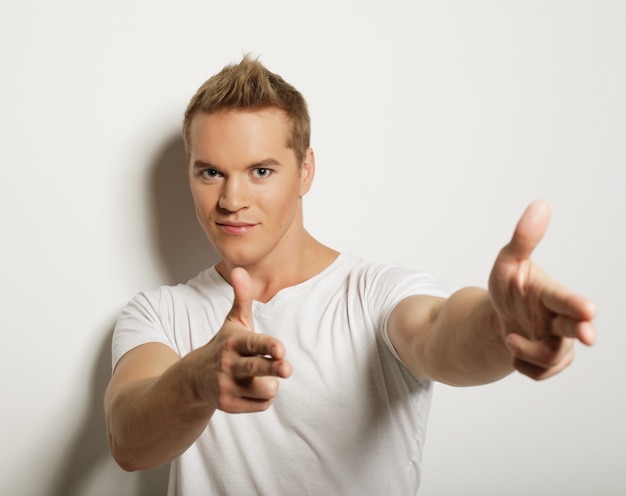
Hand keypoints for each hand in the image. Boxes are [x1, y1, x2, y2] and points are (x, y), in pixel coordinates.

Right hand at [194, 267, 291, 411]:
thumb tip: (239, 270)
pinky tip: (251, 389)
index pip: (253, 344)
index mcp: (234, 342)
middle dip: (273, 368)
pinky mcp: (229, 405)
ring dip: (271, 383)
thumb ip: (242, 297)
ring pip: (265, 389)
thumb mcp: (233, 321)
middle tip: (286, 368)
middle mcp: (229, 364)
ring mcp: (227, 386)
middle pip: (257, 368)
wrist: (194, 378)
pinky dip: (263, 398)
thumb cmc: (224, 345)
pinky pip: (262, 404)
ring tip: (260, 376)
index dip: (268, 346)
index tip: (280, 349)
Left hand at [488, 201, 595, 379]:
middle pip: (574, 329)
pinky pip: (537, 372)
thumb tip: (540, 205)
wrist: (500, 316)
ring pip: (550, 357)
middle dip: (581, 331)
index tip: (588, 309)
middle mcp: (560, 319)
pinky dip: (520, 363)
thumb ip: (523, 239)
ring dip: (525, 350)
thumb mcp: (507, 263)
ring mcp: (558, 342)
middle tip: (589, 335)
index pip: (565, 299)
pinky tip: (515, 348)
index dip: (576, 305)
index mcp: (551, 294)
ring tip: (509, 336)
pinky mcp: (551, 362)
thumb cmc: (509, 287)